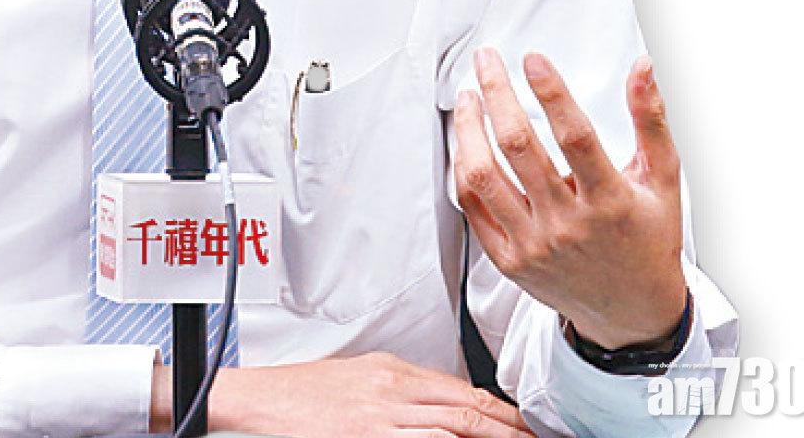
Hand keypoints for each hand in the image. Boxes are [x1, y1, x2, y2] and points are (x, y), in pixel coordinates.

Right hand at [152, 355, 533, 435]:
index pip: (459, 389)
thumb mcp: (361, 377)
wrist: (267, 400)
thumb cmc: (307, 392)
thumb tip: (439, 399)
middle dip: (507, 426)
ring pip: (451, 427)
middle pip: (464, 408)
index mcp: (393, 371)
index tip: (523, 422)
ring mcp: (383, 419)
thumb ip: (400, 387)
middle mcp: (394, 391)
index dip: (498, 408)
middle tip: (536, 437)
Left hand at [454, 48, 686, 348]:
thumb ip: (650, 120)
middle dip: (497, 92)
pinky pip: (473, 206)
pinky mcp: (509, 260)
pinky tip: (466, 141)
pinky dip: (464, 168)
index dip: (552, 92)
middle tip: (487, 60)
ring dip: (469, 127)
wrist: (632, 313)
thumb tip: (642, 65)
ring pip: (483, 175)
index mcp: (610, 201)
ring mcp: (534, 245)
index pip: (575, 136)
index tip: (532, 58)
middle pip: (519, 145)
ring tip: (468, 95)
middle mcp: (569, 225)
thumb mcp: (663, 180)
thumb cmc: (649, 239)